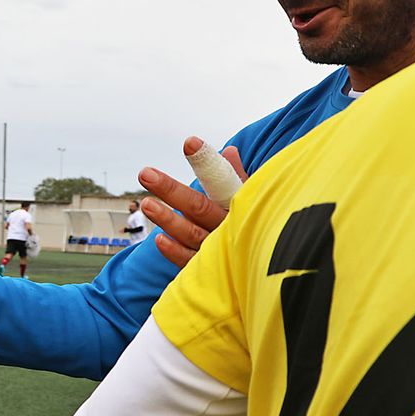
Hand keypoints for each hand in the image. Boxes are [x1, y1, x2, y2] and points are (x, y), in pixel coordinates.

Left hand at [137, 138, 246, 268]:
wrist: (268, 270)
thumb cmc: (254, 228)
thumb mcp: (248, 202)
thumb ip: (234, 178)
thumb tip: (229, 150)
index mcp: (240, 207)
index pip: (222, 181)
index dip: (207, 162)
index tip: (190, 142)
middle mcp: (230, 228)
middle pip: (199, 207)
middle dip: (171, 190)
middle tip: (145, 173)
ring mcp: (221, 252)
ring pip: (191, 234)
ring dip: (168, 220)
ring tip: (145, 204)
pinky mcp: (211, 273)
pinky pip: (191, 263)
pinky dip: (175, 252)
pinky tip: (159, 239)